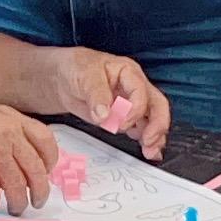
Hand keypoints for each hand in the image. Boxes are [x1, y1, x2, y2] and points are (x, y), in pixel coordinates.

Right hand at [0, 100, 59, 212]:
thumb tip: (31, 156)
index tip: (47, 172)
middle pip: (35, 169)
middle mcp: (8, 135)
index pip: (46, 141)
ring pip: (17, 185)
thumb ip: (14, 131)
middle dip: (40, 191)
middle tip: (38, 201)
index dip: (50, 160)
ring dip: (18, 202)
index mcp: (14, 120)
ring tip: (16, 208)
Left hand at [47, 50, 167, 159]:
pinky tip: (148, 152)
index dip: (135, 109)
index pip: (141, 91)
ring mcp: (132, 103)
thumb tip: (104, 116)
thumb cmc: (77, 69)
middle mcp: (135, 87)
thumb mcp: (85, 76)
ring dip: (154, 136)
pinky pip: (142, 129)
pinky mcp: (125, 118)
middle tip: (148, 142)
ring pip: (153, 119)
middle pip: (157, 105)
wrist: (64, 79)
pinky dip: (146, 141)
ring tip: (149, 152)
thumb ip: (96, 95)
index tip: (122, 123)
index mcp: (128, 72)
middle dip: (156, 125)